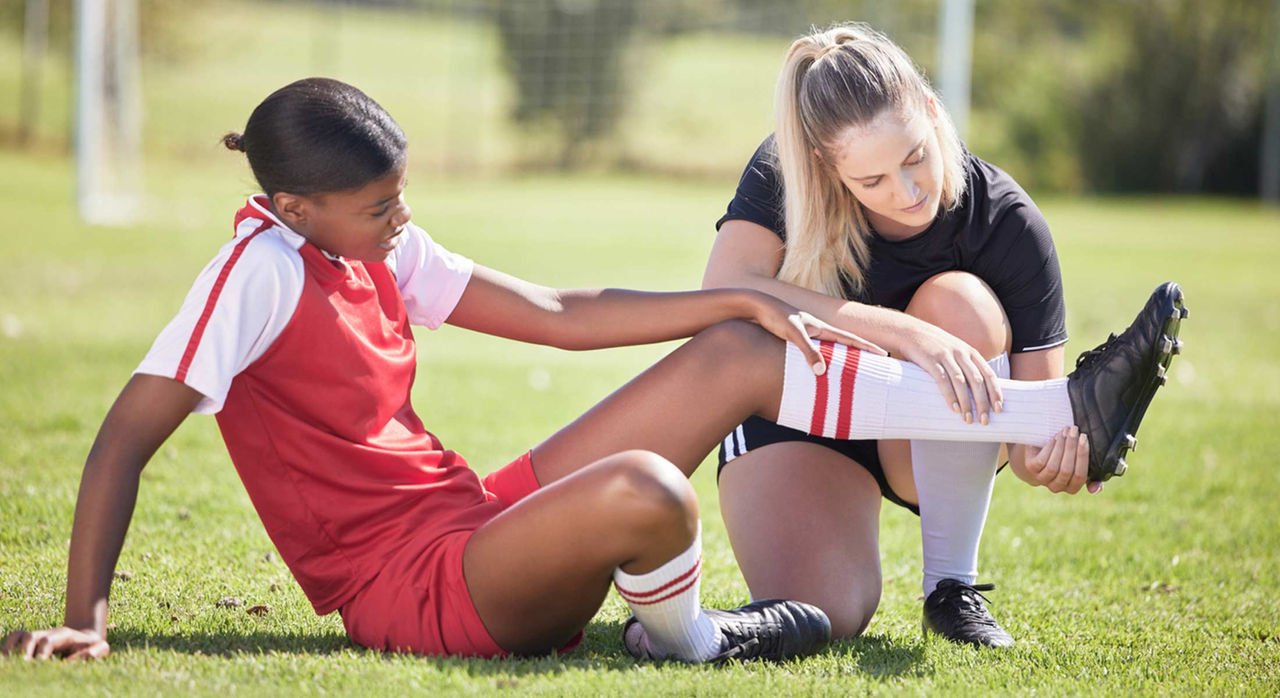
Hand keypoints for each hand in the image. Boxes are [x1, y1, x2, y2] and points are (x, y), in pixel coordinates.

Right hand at [2, 626, 109, 660]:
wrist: (85, 640)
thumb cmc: (92, 646)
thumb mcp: (100, 648)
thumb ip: (95, 652)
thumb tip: (78, 659)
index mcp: (65, 635)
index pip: (48, 640)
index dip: (42, 652)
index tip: (40, 664)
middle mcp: (48, 633)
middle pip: (31, 636)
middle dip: (25, 651)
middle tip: (24, 666)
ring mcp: (38, 636)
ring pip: (21, 636)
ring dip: (13, 649)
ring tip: (11, 663)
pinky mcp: (31, 642)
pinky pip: (15, 637)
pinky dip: (9, 645)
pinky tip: (8, 660)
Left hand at [750, 296, 886, 374]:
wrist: (757, 306)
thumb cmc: (775, 317)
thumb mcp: (793, 334)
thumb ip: (808, 352)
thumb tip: (821, 372)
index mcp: (821, 327)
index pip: (850, 339)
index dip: (867, 347)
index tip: (884, 354)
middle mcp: (817, 330)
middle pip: (845, 343)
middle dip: (860, 353)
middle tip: (876, 363)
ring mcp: (807, 333)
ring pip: (831, 348)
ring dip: (843, 356)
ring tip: (853, 369)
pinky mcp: (795, 337)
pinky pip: (816, 351)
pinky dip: (823, 359)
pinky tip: (820, 368)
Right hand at [893, 323, 1002, 424]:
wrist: (910, 332)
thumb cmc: (933, 346)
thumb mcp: (954, 351)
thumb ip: (965, 366)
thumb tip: (977, 391)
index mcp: (970, 352)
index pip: (989, 374)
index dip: (995, 392)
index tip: (999, 409)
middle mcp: (961, 353)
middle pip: (977, 381)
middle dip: (983, 402)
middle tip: (984, 420)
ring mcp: (946, 356)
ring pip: (961, 382)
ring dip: (967, 403)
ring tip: (968, 419)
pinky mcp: (931, 360)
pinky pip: (943, 380)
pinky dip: (950, 395)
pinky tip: (954, 408)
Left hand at [1011, 427, 1101, 494]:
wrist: (1041, 452)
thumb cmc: (1066, 457)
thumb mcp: (1079, 465)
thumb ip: (1092, 476)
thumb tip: (1095, 490)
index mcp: (1072, 488)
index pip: (1080, 476)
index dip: (1082, 456)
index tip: (1084, 438)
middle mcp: (1057, 487)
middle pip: (1066, 470)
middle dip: (1072, 448)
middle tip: (1074, 430)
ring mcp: (1042, 479)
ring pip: (1053, 466)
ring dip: (1061, 446)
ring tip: (1065, 431)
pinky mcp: (1031, 468)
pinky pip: (1041, 461)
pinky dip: (1050, 447)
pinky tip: (1055, 437)